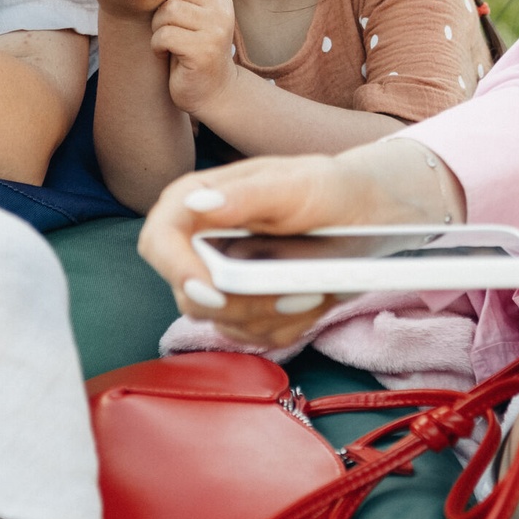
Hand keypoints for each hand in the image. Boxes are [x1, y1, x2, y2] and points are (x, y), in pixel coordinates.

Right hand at [138, 159, 352, 345]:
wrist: (358, 213)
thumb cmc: (324, 187)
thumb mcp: (292, 183)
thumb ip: (245, 195)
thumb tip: (196, 205)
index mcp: (198, 200)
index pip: (160, 241)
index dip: (177, 270)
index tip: (214, 290)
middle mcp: (200, 242)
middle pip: (191, 296)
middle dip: (244, 303)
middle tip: (295, 292)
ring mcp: (221, 278)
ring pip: (225, 323)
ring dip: (275, 315)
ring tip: (316, 287)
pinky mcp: (245, 306)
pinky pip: (254, 335)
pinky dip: (287, 325)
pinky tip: (312, 298)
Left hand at [151, 0, 236, 111]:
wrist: (211, 91)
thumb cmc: (193, 49)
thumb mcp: (191, 16)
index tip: (174, 9)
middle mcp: (222, 11)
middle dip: (163, 4)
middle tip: (166, 25)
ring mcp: (214, 31)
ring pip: (168, 11)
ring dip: (158, 27)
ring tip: (167, 41)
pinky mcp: (202, 52)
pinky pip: (165, 35)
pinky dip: (158, 45)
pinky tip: (166, 54)